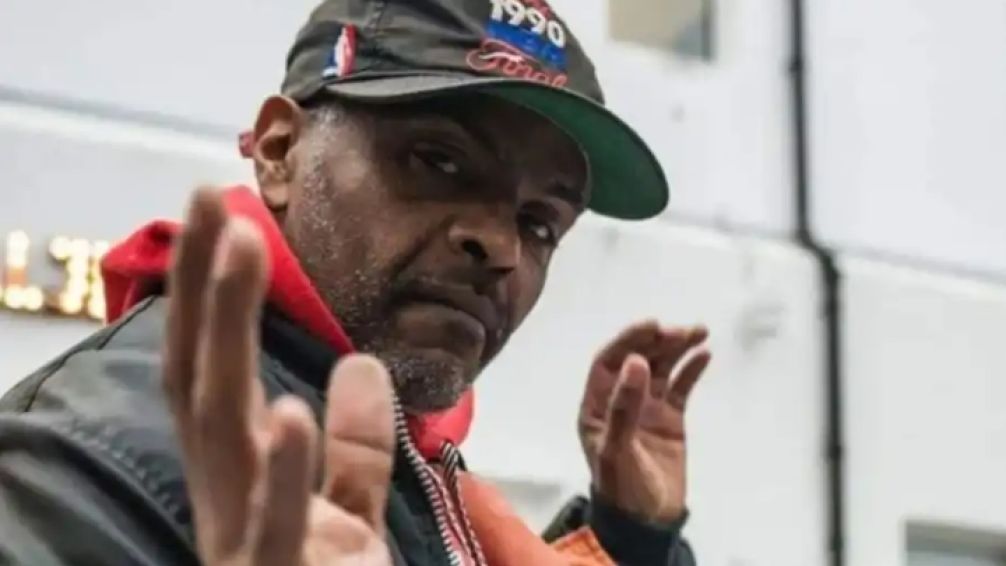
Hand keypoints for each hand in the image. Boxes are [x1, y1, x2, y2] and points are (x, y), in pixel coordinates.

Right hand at [163, 188, 393, 565]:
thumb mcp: (348, 517)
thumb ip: (353, 448)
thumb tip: (358, 363)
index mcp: (246, 478)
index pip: (220, 368)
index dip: (216, 293)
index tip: (224, 211)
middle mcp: (228, 501)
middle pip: (204, 377)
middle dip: (205, 287)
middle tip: (209, 195)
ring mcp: (244, 543)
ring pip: (221, 431)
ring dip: (226, 336)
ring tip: (237, 251)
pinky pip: (272, 529)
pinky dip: (282, 473)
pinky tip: (286, 412)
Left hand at [578, 321, 710, 522]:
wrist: (647, 522)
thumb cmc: (622, 487)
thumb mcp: (617, 448)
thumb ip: (624, 406)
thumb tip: (636, 361)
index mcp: (597, 405)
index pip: (609, 361)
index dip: (629, 340)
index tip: (653, 325)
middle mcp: (621, 400)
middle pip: (638, 359)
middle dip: (658, 342)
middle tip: (682, 330)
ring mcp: (647, 408)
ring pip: (662, 369)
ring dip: (678, 349)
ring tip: (699, 332)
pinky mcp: (671, 419)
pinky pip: (680, 387)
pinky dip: (691, 370)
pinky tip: (704, 355)